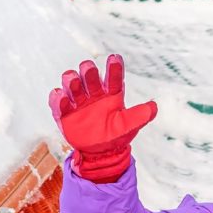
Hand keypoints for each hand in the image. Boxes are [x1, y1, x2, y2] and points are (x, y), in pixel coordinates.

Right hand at [49, 54, 157, 182]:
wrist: (100, 153)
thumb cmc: (116, 135)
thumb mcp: (129, 126)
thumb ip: (140, 115)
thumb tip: (154, 106)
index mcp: (111, 94)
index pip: (113, 78)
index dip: (114, 68)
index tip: (115, 58)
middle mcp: (94, 94)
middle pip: (89, 77)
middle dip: (88, 71)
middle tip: (88, 69)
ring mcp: (78, 102)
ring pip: (72, 85)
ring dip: (71, 81)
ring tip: (73, 82)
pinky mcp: (65, 113)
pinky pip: (58, 104)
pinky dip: (57, 99)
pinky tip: (60, 96)